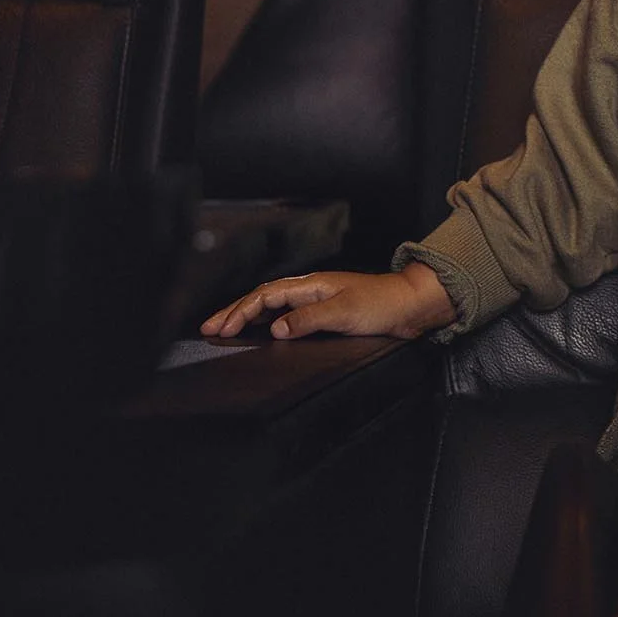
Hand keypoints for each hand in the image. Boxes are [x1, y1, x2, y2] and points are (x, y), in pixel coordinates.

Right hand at [198, 262, 454, 340]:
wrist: (409, 306)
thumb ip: (309, 319)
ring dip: (247, 316)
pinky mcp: (324, 312)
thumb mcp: (344, 313)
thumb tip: (277, 328)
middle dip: (234, 311)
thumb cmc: (382, 305)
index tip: (221, 328)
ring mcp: (316, 299)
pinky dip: (267, 321)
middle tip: (208, 328)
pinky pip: (286, 313)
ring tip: (223, 328)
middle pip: (263, 297)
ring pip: (272, 305)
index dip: (241, 311)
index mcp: (311, 285)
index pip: (266, 295)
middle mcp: (310, 289)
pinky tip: (260, 331)